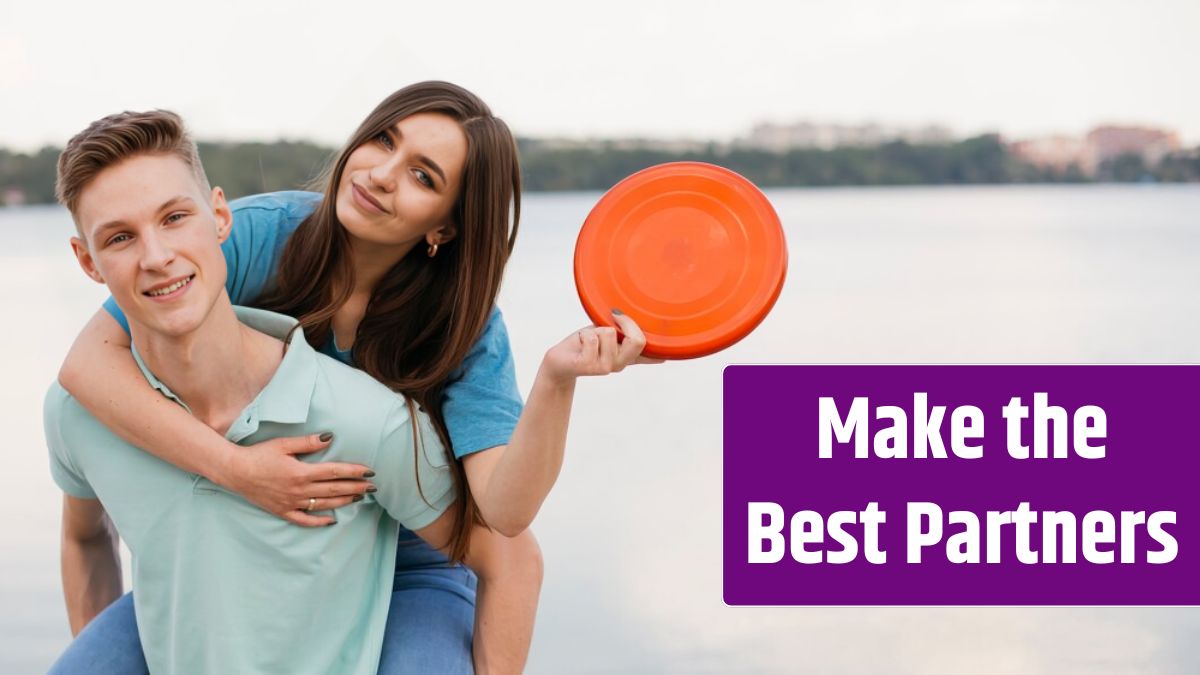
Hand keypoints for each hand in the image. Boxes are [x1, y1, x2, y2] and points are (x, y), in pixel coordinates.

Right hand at [214, 433, 375, 526]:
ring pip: (324, 504)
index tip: (370, 472)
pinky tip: (332, 520)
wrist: (235, 471)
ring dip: (344, 501)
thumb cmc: (259, 454)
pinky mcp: (282, 511)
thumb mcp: (284, 444)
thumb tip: (330, 437)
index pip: (335, 472)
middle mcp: (299, 490)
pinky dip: (319, 522)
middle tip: (373, 487)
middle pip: (334, 489)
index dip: (354, 472)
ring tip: (359, 498)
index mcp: (302, 472)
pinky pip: (304, 520)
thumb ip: (308, 442)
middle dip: (356, 488)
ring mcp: (292, 503)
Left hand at [542, 310, 662, 385]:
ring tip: (588, 339)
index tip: (673, 352)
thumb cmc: (585, 345)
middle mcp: (620, 364)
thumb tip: (648, 327)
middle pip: (638, 340)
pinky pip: (592, 338)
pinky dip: (583, 335)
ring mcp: (605, 368)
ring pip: (609, 333)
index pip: (652, 355)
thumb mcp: (609, 335)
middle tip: (612, 319)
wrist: (559, 361)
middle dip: (625, 322)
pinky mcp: (588, 367)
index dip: (663, 352)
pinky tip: (579, 345)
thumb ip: (627, 333)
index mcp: (628, 356)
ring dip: (595, 329)